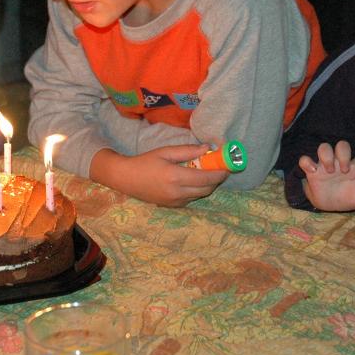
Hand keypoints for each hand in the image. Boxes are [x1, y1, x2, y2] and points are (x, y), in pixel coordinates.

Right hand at [90, 144, 227, 206]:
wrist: (126, 179)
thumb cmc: (145, 162)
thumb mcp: (165, 152)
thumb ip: (188, 151)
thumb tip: (207, 148)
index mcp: (176, 177)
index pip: (206, 178)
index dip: (220, 173)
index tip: (227, 165)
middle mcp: (178, 192)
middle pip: (207, 189)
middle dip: (217, 179)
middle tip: (220, 168)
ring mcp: (175, 202)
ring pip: (200, 195)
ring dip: (208, 185)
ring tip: (208, 173)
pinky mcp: (173, 206)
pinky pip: (191, 198)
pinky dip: (197, 190)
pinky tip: (193, 181)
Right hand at [298, 138, 354, 212]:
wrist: (327, 204)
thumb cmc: (345, 196)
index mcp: (353, 169)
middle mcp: (339, 163)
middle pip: (341, 146)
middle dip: (343, 153)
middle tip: (344, 169)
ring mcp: (324, 165)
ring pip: (324, 147)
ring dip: (327, 156)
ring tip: (330, 170)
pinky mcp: (311, 171)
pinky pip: (305, 159)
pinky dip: (307, 162)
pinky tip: (312, 170)